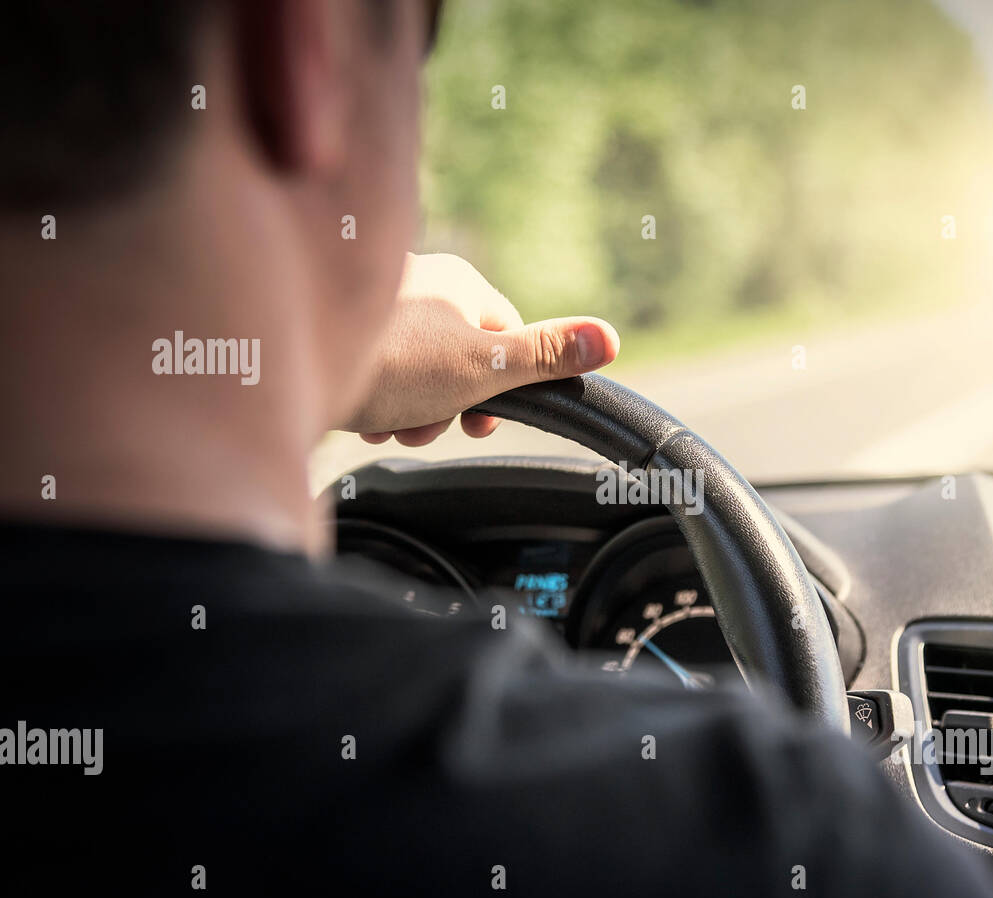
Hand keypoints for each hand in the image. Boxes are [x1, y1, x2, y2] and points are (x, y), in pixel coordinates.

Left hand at [343, 253, 618, 445]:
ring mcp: (373, 303)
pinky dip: (374, 399)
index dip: (503, 389)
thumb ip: (547, 355)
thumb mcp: (485, 365)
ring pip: (415, 369)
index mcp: (459, 281)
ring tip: (388, 425)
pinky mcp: (337, 329)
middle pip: (459, 358)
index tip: (483, 424)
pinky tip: (360, 417)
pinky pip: (374, 368)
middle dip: (447, 406)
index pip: (507, 337)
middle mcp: (417, 280)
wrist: (287, 365)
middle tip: (426, 429)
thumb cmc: (393, 363)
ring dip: (410, 410)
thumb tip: (612, 338)